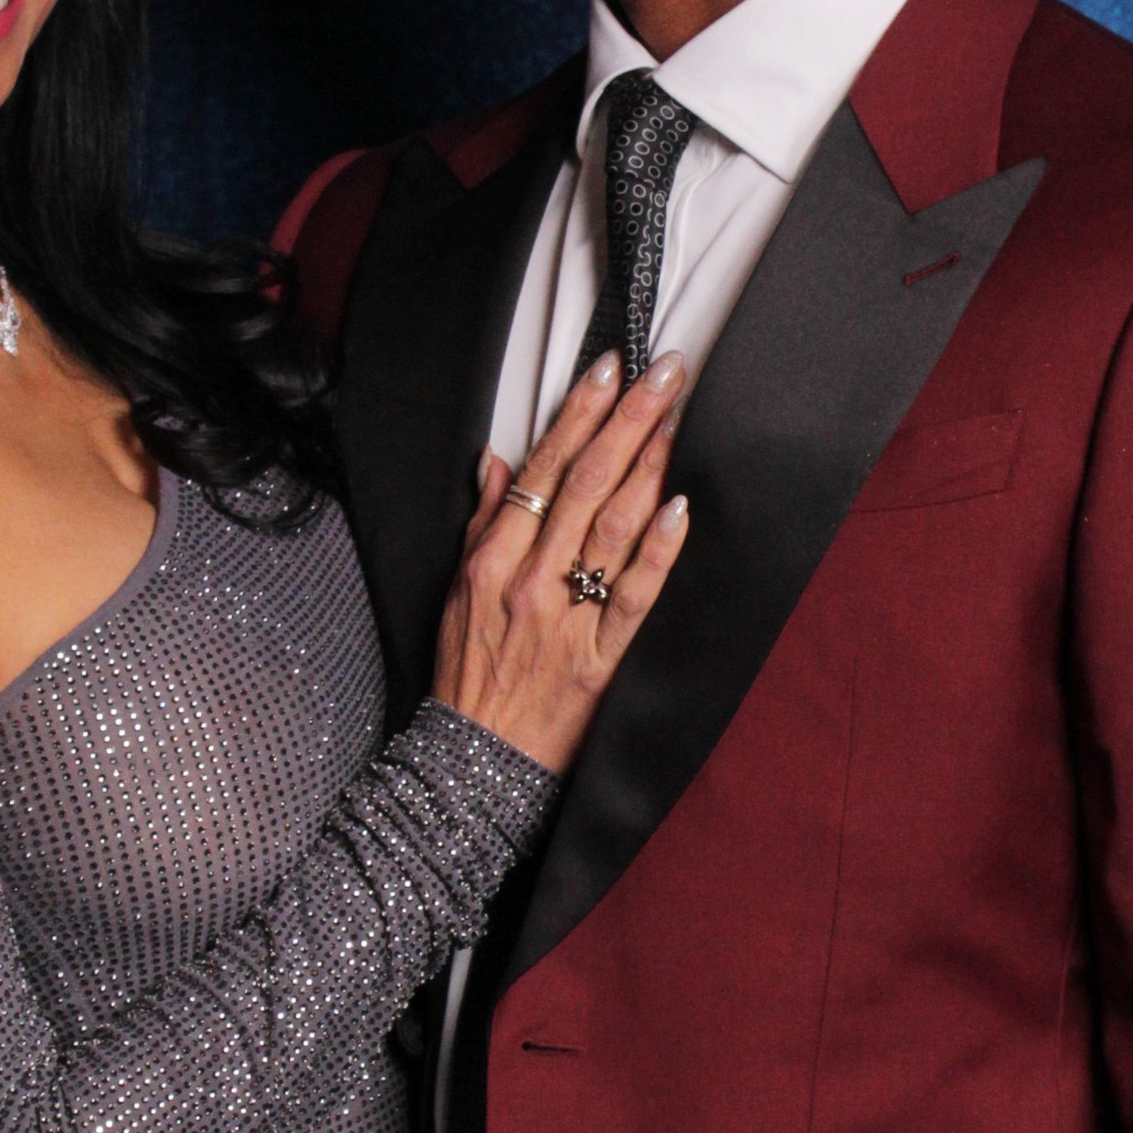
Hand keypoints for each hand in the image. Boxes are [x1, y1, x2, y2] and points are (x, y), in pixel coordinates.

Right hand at [432, 351, 691, 773]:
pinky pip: (635, 596)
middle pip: (586, 484)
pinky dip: (658, 550)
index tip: (608, 369)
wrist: (474, 762)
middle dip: (628, 419)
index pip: (542, 470)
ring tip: (676, 417)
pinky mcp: (600, 659)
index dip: (578, 413)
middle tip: (664, 372)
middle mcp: (529, 581)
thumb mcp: (454, 593)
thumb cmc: (467, 677)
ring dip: (649, 465)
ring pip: (613, 527)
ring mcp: (567, 618)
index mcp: (491, 560)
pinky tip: (678, 507)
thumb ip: (480, 525)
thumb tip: (498, 464)